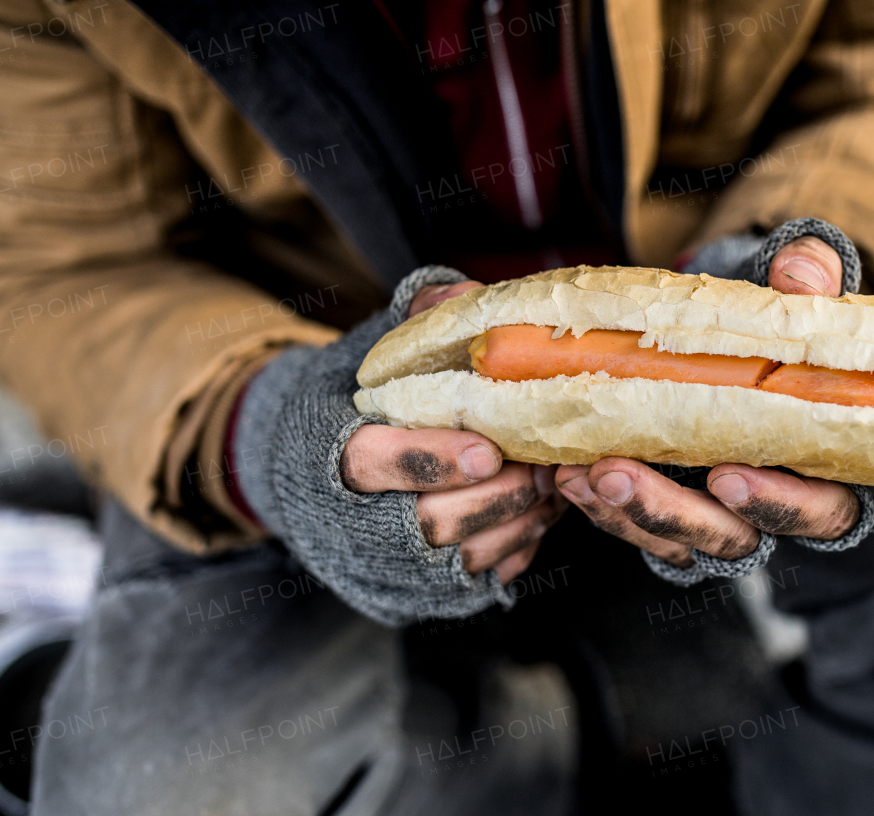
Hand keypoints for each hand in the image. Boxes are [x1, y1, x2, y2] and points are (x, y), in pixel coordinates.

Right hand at [340, 278, 563, 585]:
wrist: (306, 468)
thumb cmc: (352, 398)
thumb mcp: (370, 352)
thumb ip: (416, 322)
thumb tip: (467, 295)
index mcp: (332, 454)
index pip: (375, 465)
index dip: (432, 460)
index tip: (488, 449)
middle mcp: (353, 521)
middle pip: (431, 523)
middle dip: (497, 496)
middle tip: (545, 466)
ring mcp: (386, 564)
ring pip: (464, 557)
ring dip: (519, 522)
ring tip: (555, 482)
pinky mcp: (419, 589)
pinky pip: (481, 579)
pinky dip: (520, 548)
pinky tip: (544, 512)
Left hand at [556, 234, 861, 567]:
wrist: (731, 341)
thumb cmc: (776, 329)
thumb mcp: (797, 299)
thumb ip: (810, 282)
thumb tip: (799, 274)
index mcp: (823, 469)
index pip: (821, 512)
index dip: (778, 504)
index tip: (726, 478)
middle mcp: (770, 507)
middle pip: (732, 538)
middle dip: (671, 511)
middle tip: (619, 473)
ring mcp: (714, 516)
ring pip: (675, 540)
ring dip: (623, 511)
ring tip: (580, 471)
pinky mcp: (667, 515)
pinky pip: (635, 527)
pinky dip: (599, 506)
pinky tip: (566, 474)